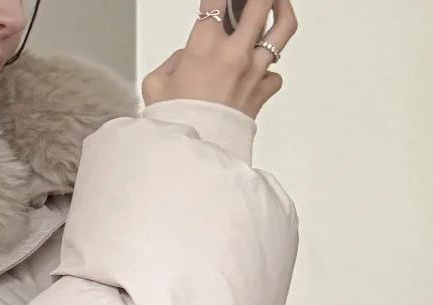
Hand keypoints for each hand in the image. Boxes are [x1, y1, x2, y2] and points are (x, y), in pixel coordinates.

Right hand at [142, 0, 297, 120]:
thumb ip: (171, 64)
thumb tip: (184, 59)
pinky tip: (261, 71)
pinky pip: (276, 75)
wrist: (195, 156)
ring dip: (281, 9)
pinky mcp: (262, 93)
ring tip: (277, 3)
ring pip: (283, 27)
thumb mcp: (155, 87)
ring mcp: (253, 71)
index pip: (216, 1)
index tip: (217, 0)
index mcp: (204, 47)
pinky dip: (270, 72)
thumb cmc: (176, 124)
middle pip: (260, 2)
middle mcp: (234, 53)